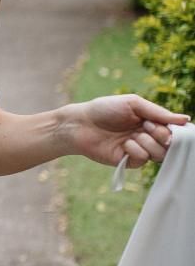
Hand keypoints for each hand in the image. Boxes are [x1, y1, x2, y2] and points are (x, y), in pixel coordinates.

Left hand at [59, 96, 187, 169]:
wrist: (80, 123)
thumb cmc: (105, 109)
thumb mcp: (133, 104)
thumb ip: (159, 113)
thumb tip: (185, 119)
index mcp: (151, 121)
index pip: (174, 130)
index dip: (175, 130)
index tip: (168, 124)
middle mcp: (148, 137)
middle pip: (170, 144)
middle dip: (160, 134)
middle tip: (145, 126)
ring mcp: (139, 149)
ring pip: (159, 154)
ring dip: (148, 142)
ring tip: (133, 134)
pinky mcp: (128, 161)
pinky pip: (143, 159)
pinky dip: (135, 150)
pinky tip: (124, 144)